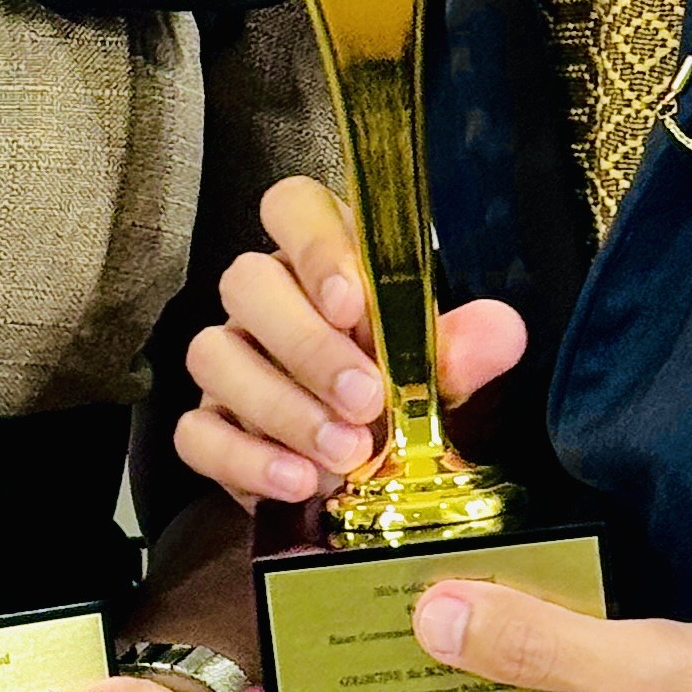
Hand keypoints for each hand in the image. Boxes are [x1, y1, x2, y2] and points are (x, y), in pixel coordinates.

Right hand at [173, 175, 526, 510]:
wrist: (384, 468)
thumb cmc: (408, 392)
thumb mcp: (450, 368)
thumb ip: (469, 346)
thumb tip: (495, 334)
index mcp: (323, 259)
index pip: (293, 208)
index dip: (315, 247)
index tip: (352, 304)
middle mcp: (265, 300)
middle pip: (246, 282)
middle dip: (307, 345)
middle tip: (364, 400)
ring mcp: (229, 361)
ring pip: (213, 356)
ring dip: (281, 408)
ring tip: (344, 456)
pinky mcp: (210, 425)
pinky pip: (197, 433)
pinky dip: (245, 460)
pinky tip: (300, 483)